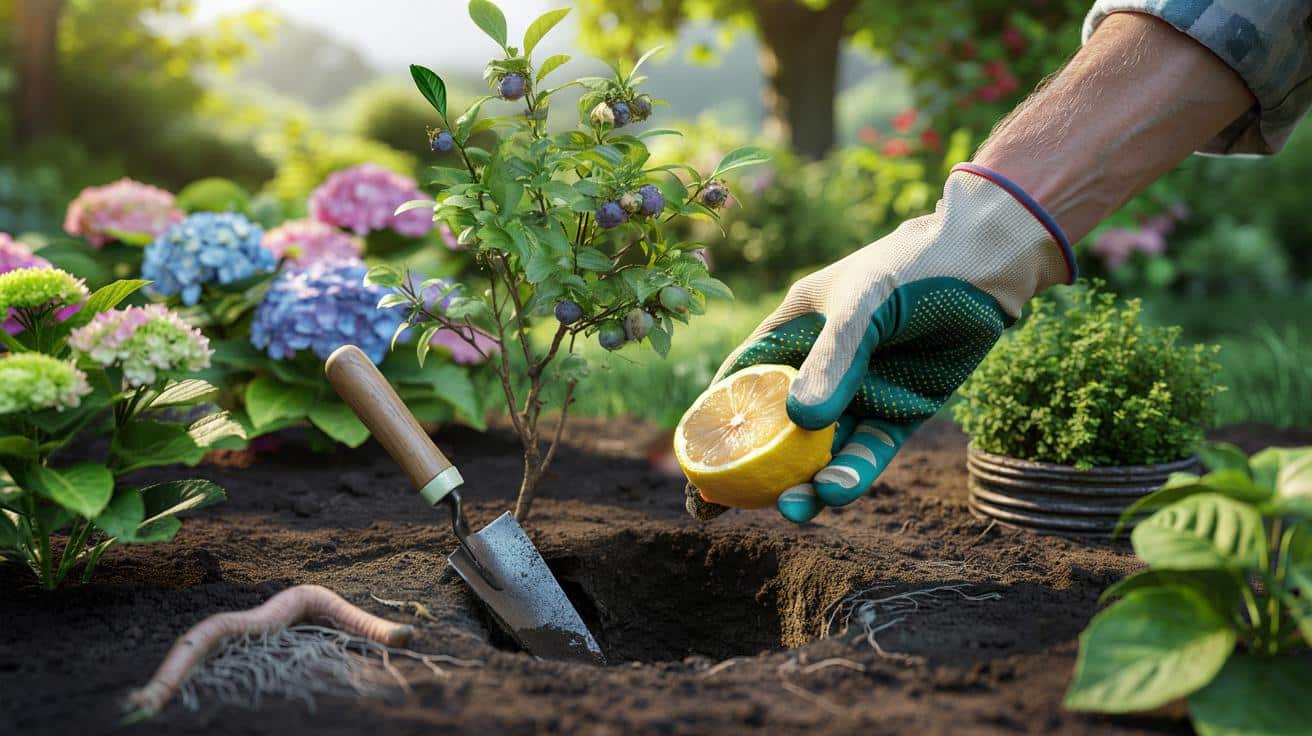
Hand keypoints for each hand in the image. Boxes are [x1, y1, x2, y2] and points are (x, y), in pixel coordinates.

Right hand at [685, 164, 1074, 522]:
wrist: (987, 265)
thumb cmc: (913, 267)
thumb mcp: (863, 305)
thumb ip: (833, 360)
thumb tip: (800, 422)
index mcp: (792, 331)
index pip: (741, 381)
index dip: (714, 422)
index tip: (695, 463)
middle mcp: (820, 368)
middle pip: (774, 428)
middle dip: (748, 472)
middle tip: (716, 511)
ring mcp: (859, 394)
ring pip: (820, 451)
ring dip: (803, 483)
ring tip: (790, 510)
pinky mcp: (900, 413)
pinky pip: (869, 452)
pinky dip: (852, 475)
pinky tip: (837, 493)